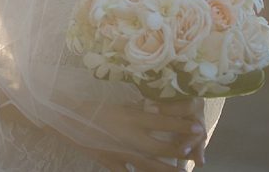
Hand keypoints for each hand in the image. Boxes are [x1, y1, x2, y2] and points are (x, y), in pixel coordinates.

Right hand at [71, 97, 206, 170]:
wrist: (69, 120)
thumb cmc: (97, 109)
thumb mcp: (122, 104)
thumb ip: (141, 109)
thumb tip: (160, 108)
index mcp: (134, 117)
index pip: (164, 122)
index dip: (183, 125)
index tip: (199, 128)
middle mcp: (130, 136)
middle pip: (160, 147)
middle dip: (180, 150)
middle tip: (196, 153)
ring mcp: (121, 152)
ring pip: (148, 165)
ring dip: (166, 170)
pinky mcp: (111, 163)